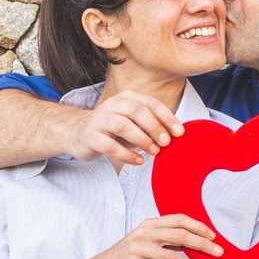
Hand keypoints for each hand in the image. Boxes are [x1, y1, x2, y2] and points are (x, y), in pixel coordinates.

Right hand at [63, 90, 183, 165]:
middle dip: (154, 127)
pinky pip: (109, 145)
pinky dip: (127, 154)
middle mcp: (112, 104)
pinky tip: (138, 161)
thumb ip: (151, 125)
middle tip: (166, 142)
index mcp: (127, 97)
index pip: (150, 103)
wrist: (79, 133)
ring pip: (122, 125)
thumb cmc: (112, 129)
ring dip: (141, 139)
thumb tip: (176, 134)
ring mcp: (99, 119)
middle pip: (136, 111)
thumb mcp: (133, 122)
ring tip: (153, 151)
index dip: (167, 117)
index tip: (179, 132)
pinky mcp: (90, 136)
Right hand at [85, 215, 222, 258]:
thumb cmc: (125, 257)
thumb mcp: (145, 241)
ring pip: (173, 255)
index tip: (213, 236)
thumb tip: (192, 241)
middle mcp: (144, 233)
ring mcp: (139, 249)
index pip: (178, 220)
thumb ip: (165, 239)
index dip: (198, 226)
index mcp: (149, 224)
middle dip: (202, 244)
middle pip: (180, 235)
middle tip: (218, 252)